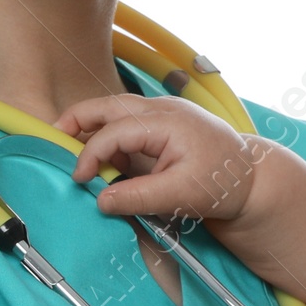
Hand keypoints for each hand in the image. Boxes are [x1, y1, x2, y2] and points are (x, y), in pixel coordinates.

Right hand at [54, 93, 267, 224]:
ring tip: (76, 156)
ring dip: (93, 130)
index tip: (80, 179)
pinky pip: (127, 124)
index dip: (91, 154)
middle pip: (109, 105)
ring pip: (116, 112)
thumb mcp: (182, 195)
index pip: (115, 131)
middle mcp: (162, 110)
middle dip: (77, 119)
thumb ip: (140, 197)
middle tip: (52, 137)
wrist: (252, 179)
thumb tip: (101, 201)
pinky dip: (110, 139)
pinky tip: (106, 164)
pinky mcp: (162, 127)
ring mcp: (162, 115)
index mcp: (167, 120)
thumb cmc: (223, 183)